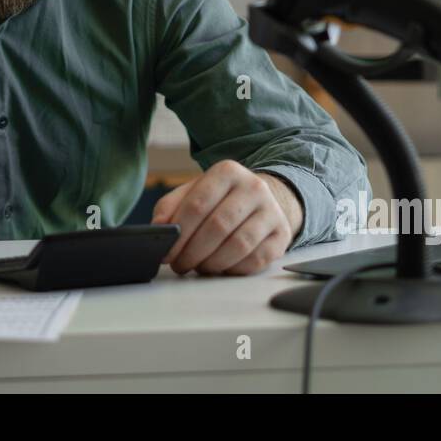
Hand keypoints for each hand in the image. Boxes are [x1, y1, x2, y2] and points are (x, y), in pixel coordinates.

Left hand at [151, 160, 301, 275]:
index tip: (167, 253)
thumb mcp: (193, 193)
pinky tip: (221, 268)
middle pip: (217, 227)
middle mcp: (253, 187)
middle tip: (180, 265)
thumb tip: (158, 227)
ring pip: (238, 245)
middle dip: (193, 252)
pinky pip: (255, 260)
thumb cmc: (219, 200)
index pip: (198, 204)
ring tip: (199, 267)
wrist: (260, 201)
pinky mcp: (282, 235)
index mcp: (227, 172)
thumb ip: (171, 207)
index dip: (179, 233)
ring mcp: (271, 211)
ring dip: (212, 263)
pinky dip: (233, 269)